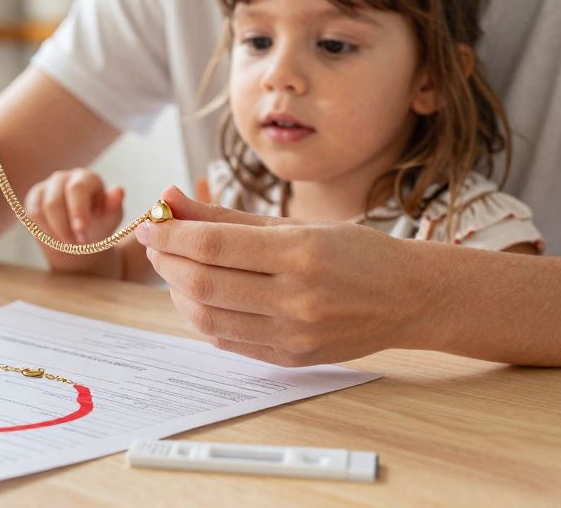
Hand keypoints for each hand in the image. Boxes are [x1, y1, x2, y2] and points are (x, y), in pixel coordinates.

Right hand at [24, 169, 126, 277]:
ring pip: (41, 209)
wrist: (80, 236)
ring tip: (68, 243)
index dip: (77, 211)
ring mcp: (47, 186)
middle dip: (63, 227)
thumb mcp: (111, 218)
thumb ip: (115, 205)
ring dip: (54, 232)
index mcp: (87, 178)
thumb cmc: (99, 224)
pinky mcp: (35, 197)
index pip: (77, 189)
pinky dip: (43, 230)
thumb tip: (118, 190)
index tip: (81, 232)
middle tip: (76, 244)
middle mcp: (65, 177)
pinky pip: (32, 214)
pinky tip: (56, 238)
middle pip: (54, 201)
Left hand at [135, 186, 436, 365]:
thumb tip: (170, 200)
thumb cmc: (355, 253)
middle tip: (154, 244)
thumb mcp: (295, 222)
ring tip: (175, 269)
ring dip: (178, 292)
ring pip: (207, 317)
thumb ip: (227, 215)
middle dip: (166, 261)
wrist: (410, 298)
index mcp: (300, 253)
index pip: (212, 244)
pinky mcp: (292, 359)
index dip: (170, 234)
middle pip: (202, 283)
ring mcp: (294, 334)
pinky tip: (202, 296)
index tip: (150, 224)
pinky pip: (228, 340)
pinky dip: (203, 317)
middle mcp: (296, 298)